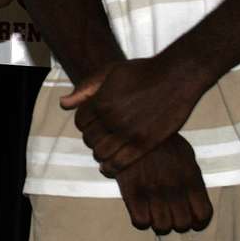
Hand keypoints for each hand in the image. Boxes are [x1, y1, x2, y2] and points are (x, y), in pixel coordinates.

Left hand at [61, 56, 201, 174]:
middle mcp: (111, 118)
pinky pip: (120, 164)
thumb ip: (86, 88)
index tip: (94, 124)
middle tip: (101, 138)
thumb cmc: (142, 71)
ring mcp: (128, 132)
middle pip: (89, 139)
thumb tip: (63, 104)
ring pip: (101, 154)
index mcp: (101, 101)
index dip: (85, 124)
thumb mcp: (109, 71)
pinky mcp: (145, 144)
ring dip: (100, 154)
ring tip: (106, 150)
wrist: (176, 77)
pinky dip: (111, 169)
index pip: (80, 122)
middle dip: (92, 139)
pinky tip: (110, 168)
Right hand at [113, 134, 212, 234]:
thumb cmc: (161, 142)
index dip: (197, 222)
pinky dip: (141, 220)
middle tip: (168, 213)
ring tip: (153, 211)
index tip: (190, 219)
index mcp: (191, 179)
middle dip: (175, 222)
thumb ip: (192, 180)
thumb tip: (194, 199)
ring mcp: (153, 191)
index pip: (202, 215)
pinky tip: (140, 209)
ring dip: (158, 222)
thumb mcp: (186, 155)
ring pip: (161, 227)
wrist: (133, 126)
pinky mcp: (132, 192)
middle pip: (182, 225)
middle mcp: (175, 188)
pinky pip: (141, 222)